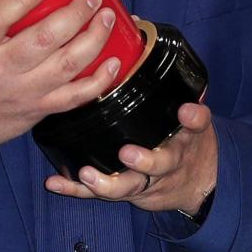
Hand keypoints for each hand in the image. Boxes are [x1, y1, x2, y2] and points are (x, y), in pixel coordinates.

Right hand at [0, 0, 121, 165]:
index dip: (20, 0)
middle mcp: (0, 71)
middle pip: (42, 41)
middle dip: (73, 16)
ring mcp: (23, 92)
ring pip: (66, 67)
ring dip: (93, 41)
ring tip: (107, 18)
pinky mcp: (39, 109)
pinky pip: (75, 97)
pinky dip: (99, 81)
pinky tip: (115, 61)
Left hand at [44, 101, 218, 213]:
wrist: (196, 184)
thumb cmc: (186, 143)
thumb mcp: (195, 122)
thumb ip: (184, 97)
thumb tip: (173, 57)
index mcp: (186, 138)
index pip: (196, 126)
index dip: (193, 119)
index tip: (185, 111)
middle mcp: (168, 161)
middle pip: (160, 164)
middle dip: (145, 160)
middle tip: (128, 154)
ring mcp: (146, 181)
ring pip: (128, 186)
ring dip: (106, 183)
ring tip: (87, 175)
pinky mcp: (125, 192)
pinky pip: (99, 193)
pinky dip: (75, 189)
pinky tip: (55, 182)